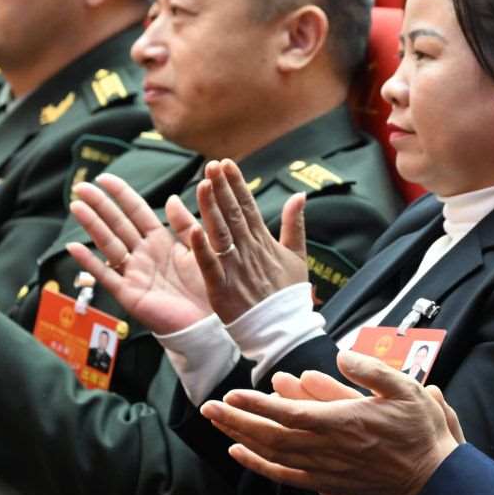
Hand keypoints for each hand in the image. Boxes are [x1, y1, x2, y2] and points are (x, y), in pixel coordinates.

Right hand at [65, 173, 211, 336]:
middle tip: (80, 188)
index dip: (121, 195)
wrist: (209, 322)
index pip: (136, 212)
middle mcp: (144, 254)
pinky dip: (90, 262)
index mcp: (160, 241)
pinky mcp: (130, 294)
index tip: (104, 178)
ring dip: (92, 226)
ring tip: (76, 206)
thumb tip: (172, 198)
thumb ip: (184, 225)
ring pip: (109, 244)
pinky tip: (74, 247)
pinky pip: (107, 276)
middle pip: (117, 224)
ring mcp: (134, 273)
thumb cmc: (206, 286)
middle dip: (99, 205)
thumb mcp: (197, 249)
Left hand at [183, 159, 308, 322]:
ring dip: (211, 208)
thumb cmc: (288, 295)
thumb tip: (299, 196)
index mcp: (264, 242)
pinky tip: (194, 230)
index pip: (248, 206)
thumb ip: (295, 225)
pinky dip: (202, 249)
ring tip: (203, 185)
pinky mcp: (222, 289)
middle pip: (234, 214)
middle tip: (211, 165)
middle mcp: (249, 251)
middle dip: (222, 188)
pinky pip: (210, 265)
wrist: (284, 330)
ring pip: (221, 233)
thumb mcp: (298, 256)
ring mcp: (235, 269)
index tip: (226, 163)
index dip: (236, 184)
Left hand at [199, 348, 460, 494]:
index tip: (233, 394)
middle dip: (236, 421)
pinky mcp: (327, 483)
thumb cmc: (420, 432)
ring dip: (241, 438)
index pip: (288, 414)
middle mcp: (327, 448)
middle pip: (270, 435)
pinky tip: (240, 453)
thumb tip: (341, 355)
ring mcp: (325, 468)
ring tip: (217, 423)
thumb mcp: (406, 388)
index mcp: (343, 422)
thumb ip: (371, 370)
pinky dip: (258, 465)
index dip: (257, 406)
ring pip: (273, 454)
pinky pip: (284, 475)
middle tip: (209, 407)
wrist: (431, 480)